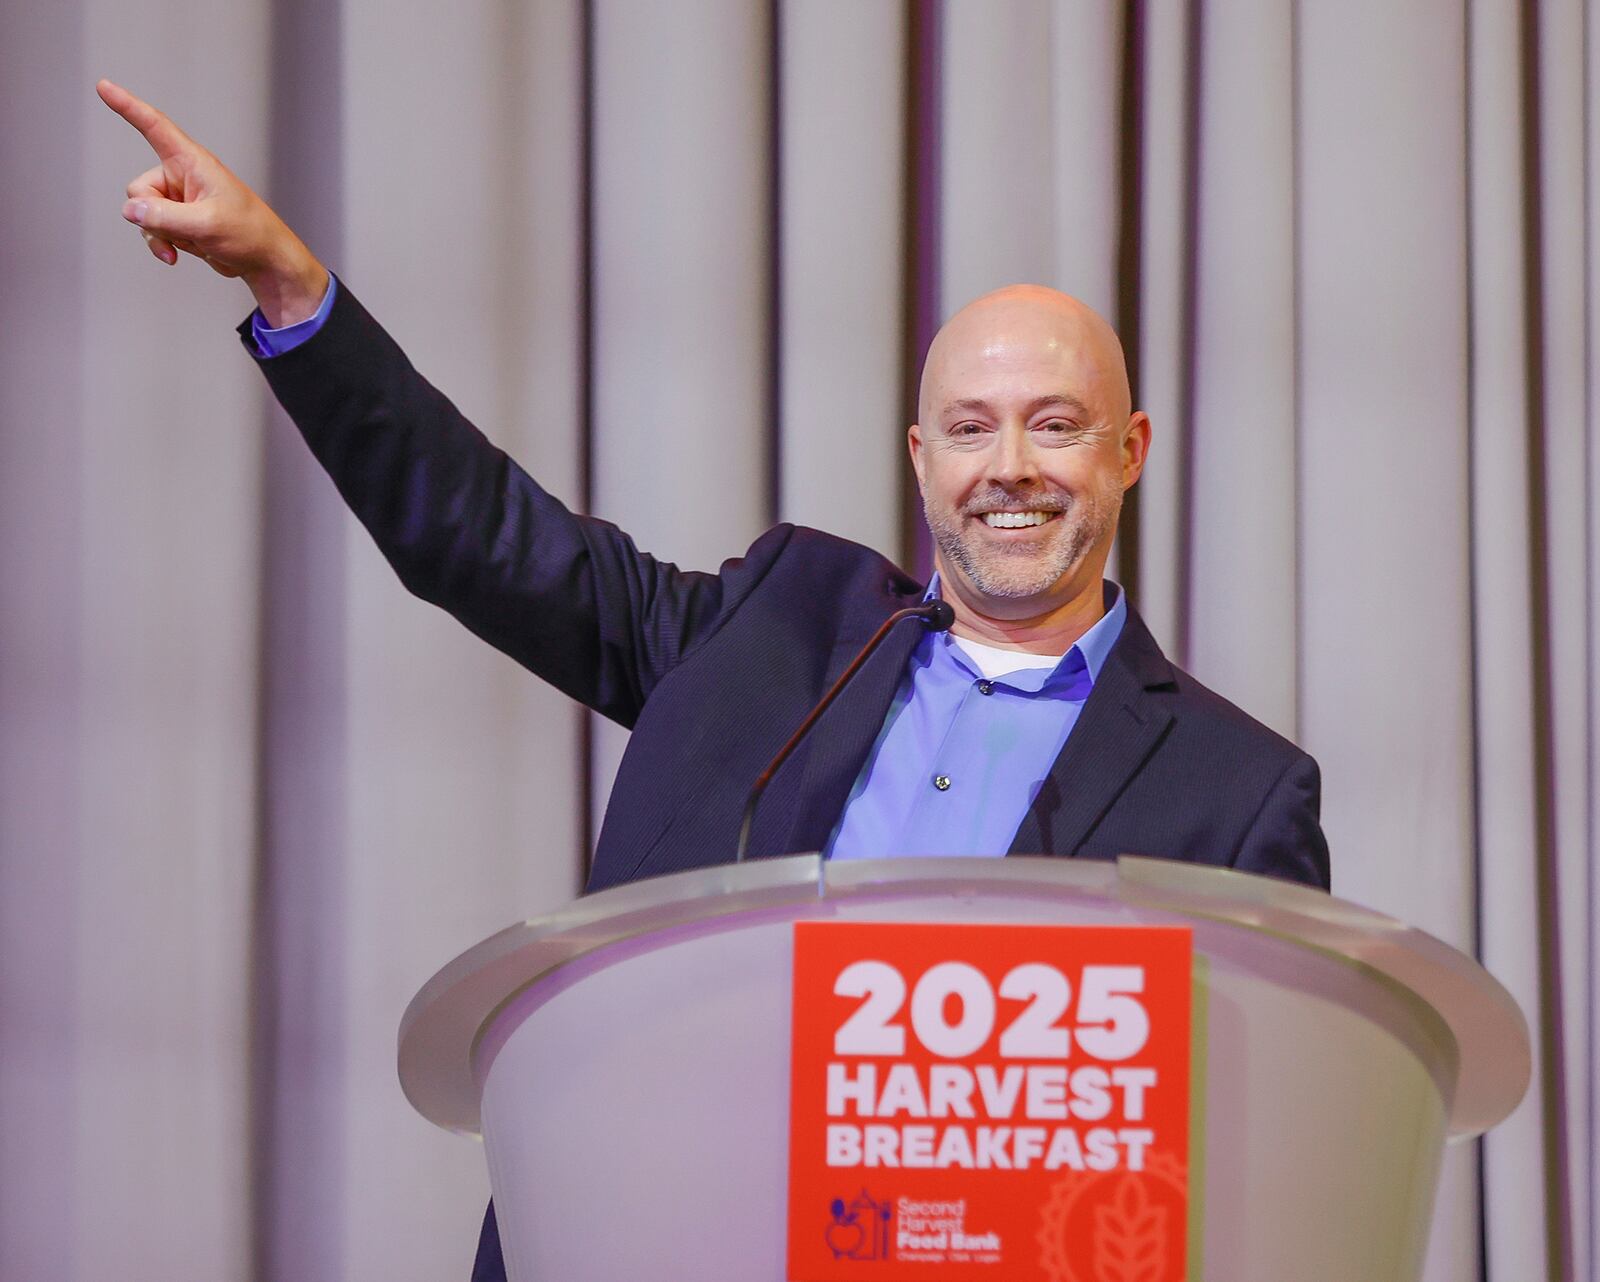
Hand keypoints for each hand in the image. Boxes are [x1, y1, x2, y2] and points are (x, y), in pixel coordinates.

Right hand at [97, 79, 328, 326]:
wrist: (265, 261)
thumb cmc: (248, 234)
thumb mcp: (206, 225)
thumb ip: (165, 217)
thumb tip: (130, 210)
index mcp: (193, 162)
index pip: (154, 127)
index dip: (127, 106)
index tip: (104, 86)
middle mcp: (182, 175)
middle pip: (139, 189)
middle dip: (151, 215)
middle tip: (182, 230)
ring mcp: (178, 198)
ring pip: (142, 212)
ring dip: (157, 233)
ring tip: (185, 246)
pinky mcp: (179, 219)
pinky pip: (152, 228)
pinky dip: (161, 243)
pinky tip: (176, 256)